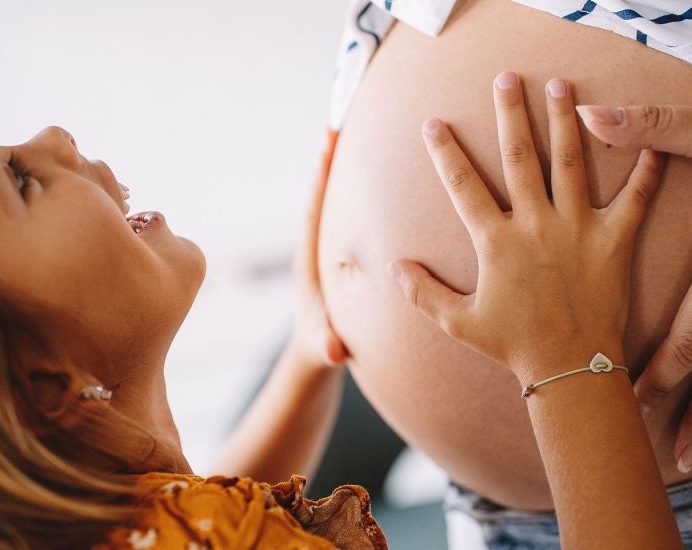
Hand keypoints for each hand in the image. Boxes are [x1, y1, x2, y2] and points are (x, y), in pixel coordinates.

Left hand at [286, 134, 347, 368]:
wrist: (317, 351)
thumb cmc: (322, 346)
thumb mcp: (326, 348)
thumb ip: (327, 345)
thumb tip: (331, 348)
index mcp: (309, 260)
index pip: (314, 211)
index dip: (321, 178)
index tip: (327, 144)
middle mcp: (317, 245)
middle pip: (324, 193)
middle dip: (332, 159)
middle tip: (341, 118)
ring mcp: (330, 245)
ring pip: (337, 199)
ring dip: (347, 166)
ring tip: (358, 126)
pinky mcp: (343, 249)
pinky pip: (352, 210)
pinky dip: (361, 187)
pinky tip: (382, 167)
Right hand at [389, 72, 665, 381]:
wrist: (571, 370)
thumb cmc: (514, 348)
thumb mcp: (459, 323)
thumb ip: (423, 292)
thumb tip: (393, 266)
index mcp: (495, 243)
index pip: (463, 186)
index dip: (445, 152)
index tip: (433, 122)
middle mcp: (534, 227)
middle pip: (519, 158)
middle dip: (510, 114)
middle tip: (506, 78)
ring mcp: (577, 231)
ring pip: (569, 163)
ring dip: (563, 121)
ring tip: (560, 85)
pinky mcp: (614, 242)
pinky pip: (634, 200)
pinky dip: (645, 170)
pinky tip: (648, 139)